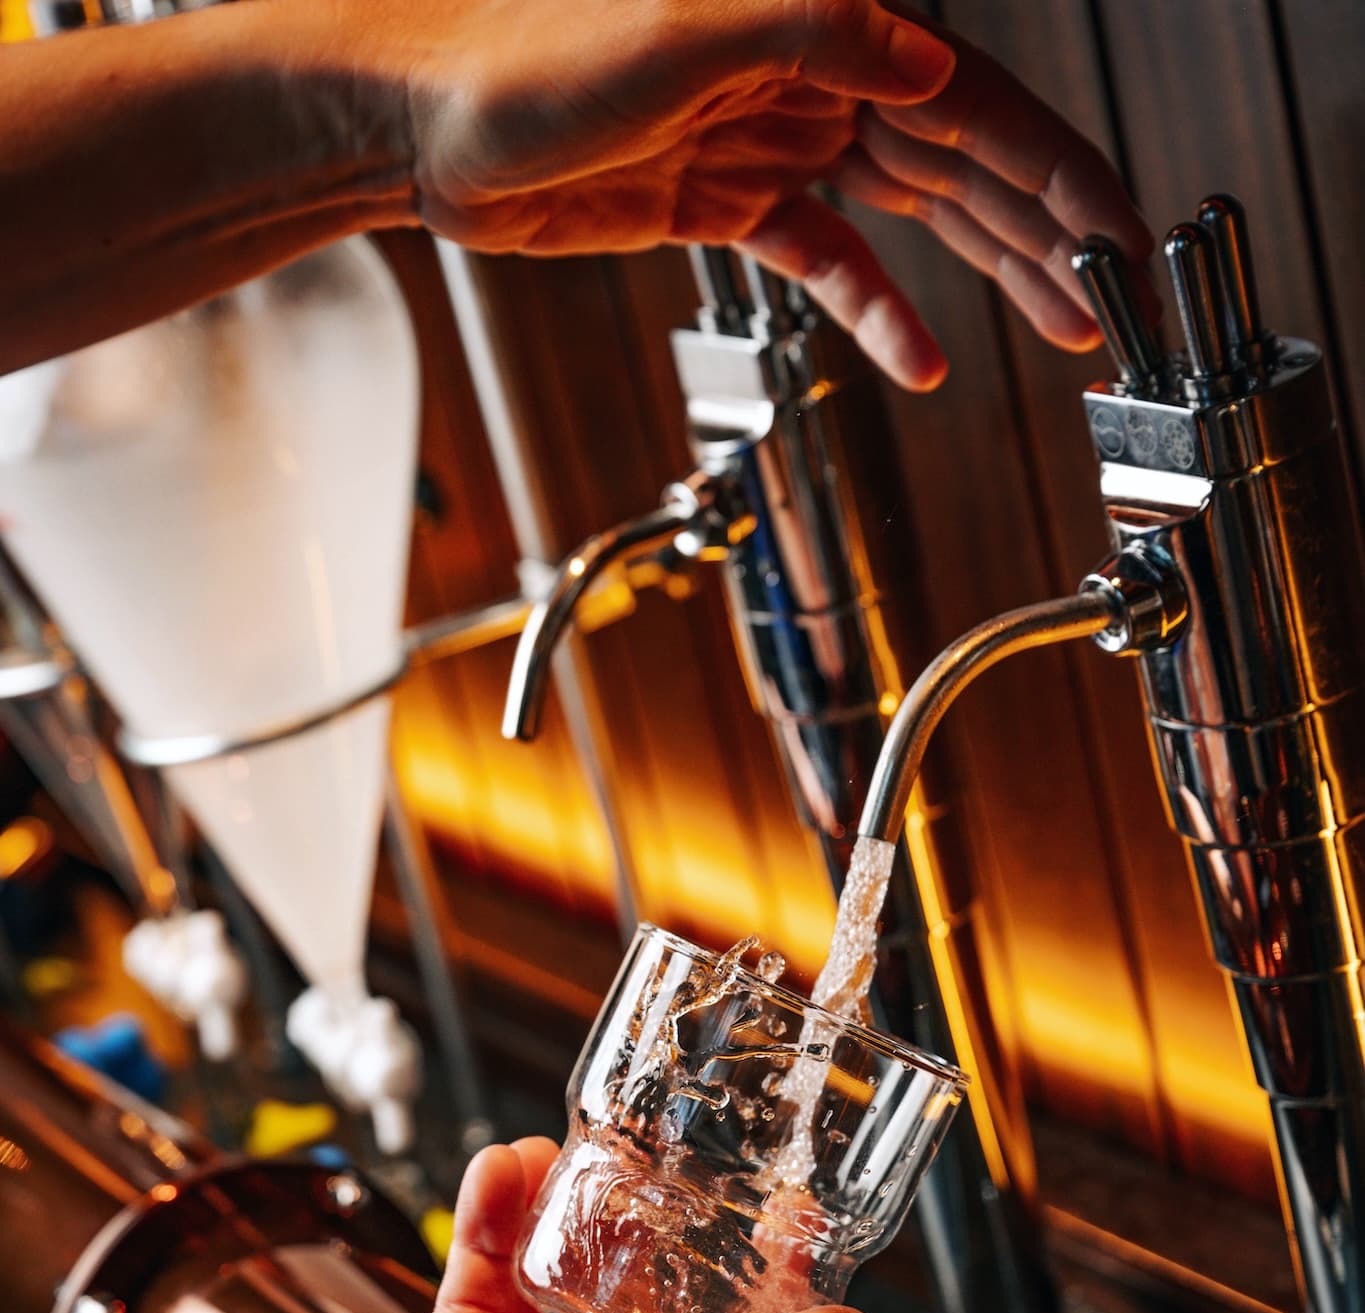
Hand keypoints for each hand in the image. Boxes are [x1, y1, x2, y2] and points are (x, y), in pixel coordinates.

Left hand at [318, 0, 1150, 387]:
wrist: (417, 120)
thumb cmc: (521, 54)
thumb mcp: (681, 28)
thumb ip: (818, 32)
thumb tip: (934, 64)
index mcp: (821, 19)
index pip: (973, 100)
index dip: (1058, 172)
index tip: (1119, 233)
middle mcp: (810, 72)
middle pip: (962, 157)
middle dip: (1044, 230)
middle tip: (1114, 296)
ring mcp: (771, 137)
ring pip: (911, 209)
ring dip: (987, 269)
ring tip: (1058, 324)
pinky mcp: (726, 197)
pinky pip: (826, 257)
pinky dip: (873, 307)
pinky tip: (916, 356)